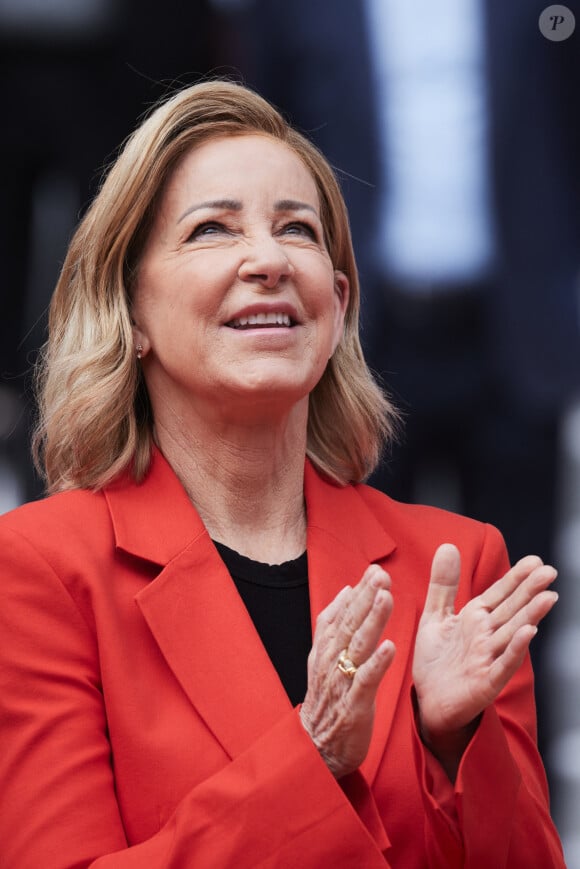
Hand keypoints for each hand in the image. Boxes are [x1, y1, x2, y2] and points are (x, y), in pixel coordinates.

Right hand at [300, 565, 395, 777]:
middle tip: (382, 575)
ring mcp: (341, 682)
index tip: (375, 569)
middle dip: (366, 597)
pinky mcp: (354, 706)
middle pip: (349, 623)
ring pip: (357, 646)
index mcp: (326, 648)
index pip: (341, 613)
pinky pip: (366, 681)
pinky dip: (377, 664)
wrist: (316, 748)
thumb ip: (332, 623)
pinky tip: (390, 648)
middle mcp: (331, 660)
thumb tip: (346, 590)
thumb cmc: (327, 700)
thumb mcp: (323, 657)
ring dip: (373, 621)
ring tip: (386, 598)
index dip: (358, 592)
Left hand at [413, 544, 557, 774]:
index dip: (516, 577)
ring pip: (513, 632)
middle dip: (530, 590)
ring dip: (531, 615)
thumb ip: (443, 584)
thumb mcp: (435, 616)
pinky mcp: (486, 681)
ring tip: (549, 596)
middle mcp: (487, 636)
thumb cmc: (436, 660)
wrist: (428, 702)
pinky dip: (515, 649)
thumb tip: (448, 546)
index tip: (535, 560)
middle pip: (512, 609)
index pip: (500, 594)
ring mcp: (489, 658)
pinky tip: (528, 633)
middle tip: (550, 571)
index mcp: (476, 618)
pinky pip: (503, 663)